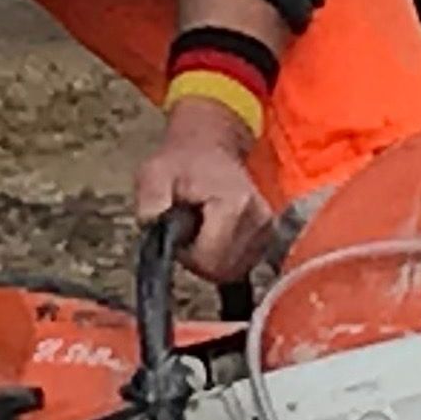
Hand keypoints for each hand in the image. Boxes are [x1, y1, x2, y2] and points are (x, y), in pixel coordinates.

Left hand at [136, 106, 274, 284]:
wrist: (210, 148)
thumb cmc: (181, 163)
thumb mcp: (153, 175)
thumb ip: (150, 203)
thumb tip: (154, 228)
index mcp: (235, 204)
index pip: (209, 261)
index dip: (186, 255)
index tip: (179, 233)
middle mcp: (259, 218)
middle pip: (222, 270)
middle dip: (199, 259)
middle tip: (188, 231)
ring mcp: (268, 228)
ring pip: (234, 271)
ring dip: (212, 259)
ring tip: (202, 230)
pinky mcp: (270, 234)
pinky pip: (243, 265)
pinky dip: (225, 257)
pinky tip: (217, 235)